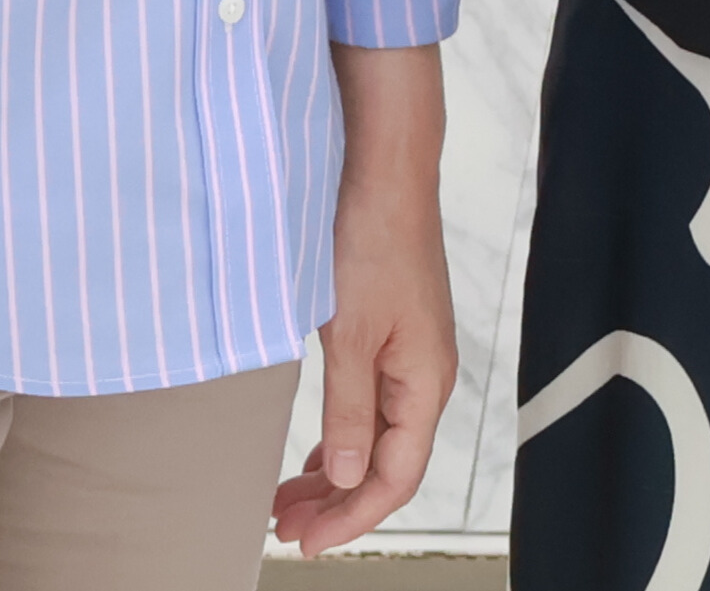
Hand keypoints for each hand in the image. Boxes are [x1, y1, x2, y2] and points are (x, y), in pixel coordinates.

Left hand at [277, 47, 455, 551]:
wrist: (383, 168)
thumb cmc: (373, 238)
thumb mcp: (351, 333)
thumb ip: (348, 411)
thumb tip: (344, 478)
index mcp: (424, 381)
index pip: (394, 476)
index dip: (351, 517)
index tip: (305, 540)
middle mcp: (424, 374)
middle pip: (386, 464)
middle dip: (337, 503)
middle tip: (284, 527)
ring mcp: (409, 354)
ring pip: (376, 437)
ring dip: (335, 472)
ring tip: (289, 499)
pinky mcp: (391, 333)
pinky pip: (370, 405)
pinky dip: (339, 436)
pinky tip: (315, 450)